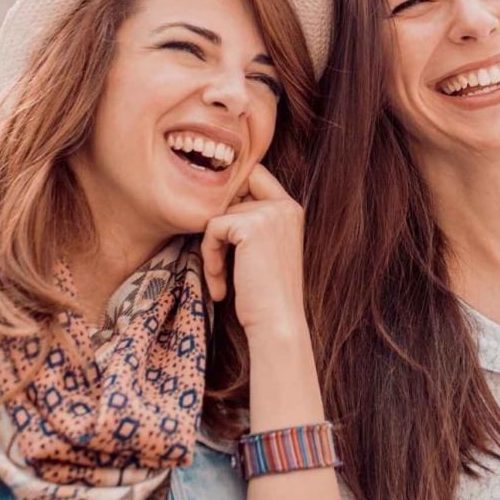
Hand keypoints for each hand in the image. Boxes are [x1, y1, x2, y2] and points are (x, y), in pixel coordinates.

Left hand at [200, 164, 306, 339]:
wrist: (277, 324)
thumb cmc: (265, 295)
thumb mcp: (262, 250)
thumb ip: (250, 221)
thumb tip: (214, 199)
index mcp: (291, 209)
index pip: (254, 175)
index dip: (231, 197)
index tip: (223, 233)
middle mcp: (286, 205)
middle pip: (232, 189)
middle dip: (217, 221)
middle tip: (218, 255)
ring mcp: (270, 213)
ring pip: (218, 213)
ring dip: (211, 246)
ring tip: (219, 277)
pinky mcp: (251, 225)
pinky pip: (212, 228)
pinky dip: (209, 256)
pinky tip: (219, 284)